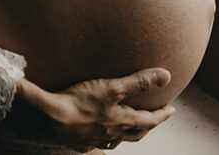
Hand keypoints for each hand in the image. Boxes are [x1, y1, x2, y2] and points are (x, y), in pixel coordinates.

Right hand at [5, 68, 177, 151]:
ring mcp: (92, 139)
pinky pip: (93, 142)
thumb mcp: (112, 87)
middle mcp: (110, 133)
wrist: (46, 120)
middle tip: (154, 119)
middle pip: (134, 132)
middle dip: (147, 125)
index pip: (149, 120)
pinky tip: (96, 134)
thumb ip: (139, 82)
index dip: (162, 115)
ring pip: (115, 139)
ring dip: (125, 133)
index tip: (171, 110)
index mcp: (122, 121)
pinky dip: (101, 138)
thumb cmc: (79, 103)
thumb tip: (167, 76)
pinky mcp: (76, 141)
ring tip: (127, 127)